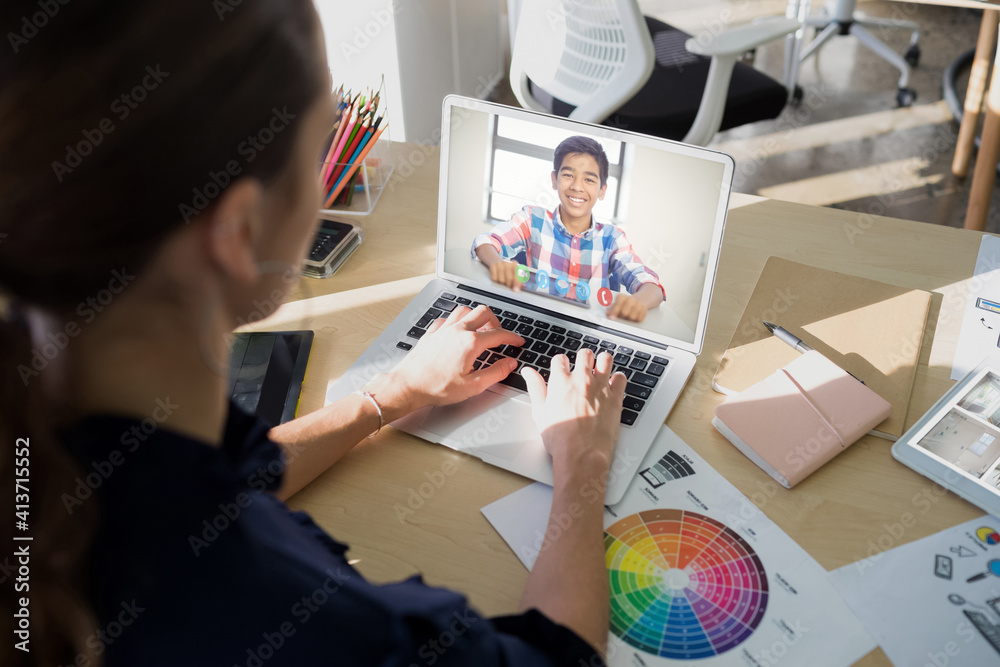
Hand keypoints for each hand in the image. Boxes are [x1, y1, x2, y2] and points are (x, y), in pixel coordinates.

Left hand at [377, 305, 523, 414]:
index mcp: (470, 343)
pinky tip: (456, 331)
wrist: (409, 385)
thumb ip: (496, 372)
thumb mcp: (473, 385)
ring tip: (480, 330)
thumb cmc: (437, 388)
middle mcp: (458, 330)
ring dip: (475, 317)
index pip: (499, 334)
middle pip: (483, 312)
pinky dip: (456, 321)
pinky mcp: (431, 333)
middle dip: (496, 321)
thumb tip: (509, 363)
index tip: (518, 341)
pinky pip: (447, 318)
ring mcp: (443, 329)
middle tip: (499, 334)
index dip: (512, 337)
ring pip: (464, 310)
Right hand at [489, 260, 521, 291]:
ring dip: (502, 283)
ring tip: (503, 279)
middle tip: (508, 285)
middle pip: (509, 278)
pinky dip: (496, 280)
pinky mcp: (493, 266)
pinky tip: (497, 276)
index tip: (516, 291)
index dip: (517, 284)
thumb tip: (517, 290)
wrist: (496, 261)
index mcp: (515, 264)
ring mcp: (500, 263)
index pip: (517, 275)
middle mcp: (508, 263)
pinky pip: (494, 278)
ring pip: (501, 280)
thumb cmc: (507, 270)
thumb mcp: (514, 273)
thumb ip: (518, 280)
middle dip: (509, 284)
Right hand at [522, 349, 625, 475]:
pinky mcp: (615, 397)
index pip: (560, 359)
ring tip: (600, 369)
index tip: (563, 369)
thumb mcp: (540, 412)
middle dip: (583, 358)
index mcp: (561, 381)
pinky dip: (618, 378)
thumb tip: (528, 372)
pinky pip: (621, 378)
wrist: (581, 454)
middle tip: (583, 367)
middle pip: (584, 354)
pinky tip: (613, 384)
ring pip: (605, 359)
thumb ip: (535, 388)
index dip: (561, 363)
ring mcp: (600, 387)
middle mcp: (581, 379)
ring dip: (602, 362)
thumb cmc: (560, 438)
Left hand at [606, 294, 646, 321]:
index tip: (612, 318)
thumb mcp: (618, 303)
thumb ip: (612, 309)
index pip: (616, 306)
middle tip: (622, 316)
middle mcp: (630, 299)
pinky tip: (635, 315)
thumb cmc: (627, 303)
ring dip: (629, 319)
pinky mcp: (644, 309)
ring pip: (631, 317)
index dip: (614, 313)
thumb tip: (608, 313)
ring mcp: (638, 304)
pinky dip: (636, 320)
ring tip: (629, 315)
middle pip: (624, 313)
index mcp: (621, 297)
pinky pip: (638, 319)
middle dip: (622, 317)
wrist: (642, 298)